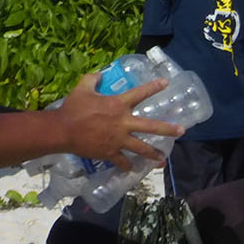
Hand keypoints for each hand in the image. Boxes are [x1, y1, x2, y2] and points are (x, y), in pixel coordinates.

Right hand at [61, 73, 183, 168]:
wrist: (62, 130)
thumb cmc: (73, 107)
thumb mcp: (82, 87)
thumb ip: (93, 78)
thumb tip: (100, 74)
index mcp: (118, 104)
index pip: (140, 93)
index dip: (154, 87)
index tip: (166, 83)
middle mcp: (123, 122)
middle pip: (150, 126)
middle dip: (167, 129)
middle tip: (181, 131)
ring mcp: (118, 140)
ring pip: (141, 148)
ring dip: (153, 155)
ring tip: (163, 160)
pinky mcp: (110, 153)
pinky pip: (122, 161)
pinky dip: (127, 165)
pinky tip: (132, 169)